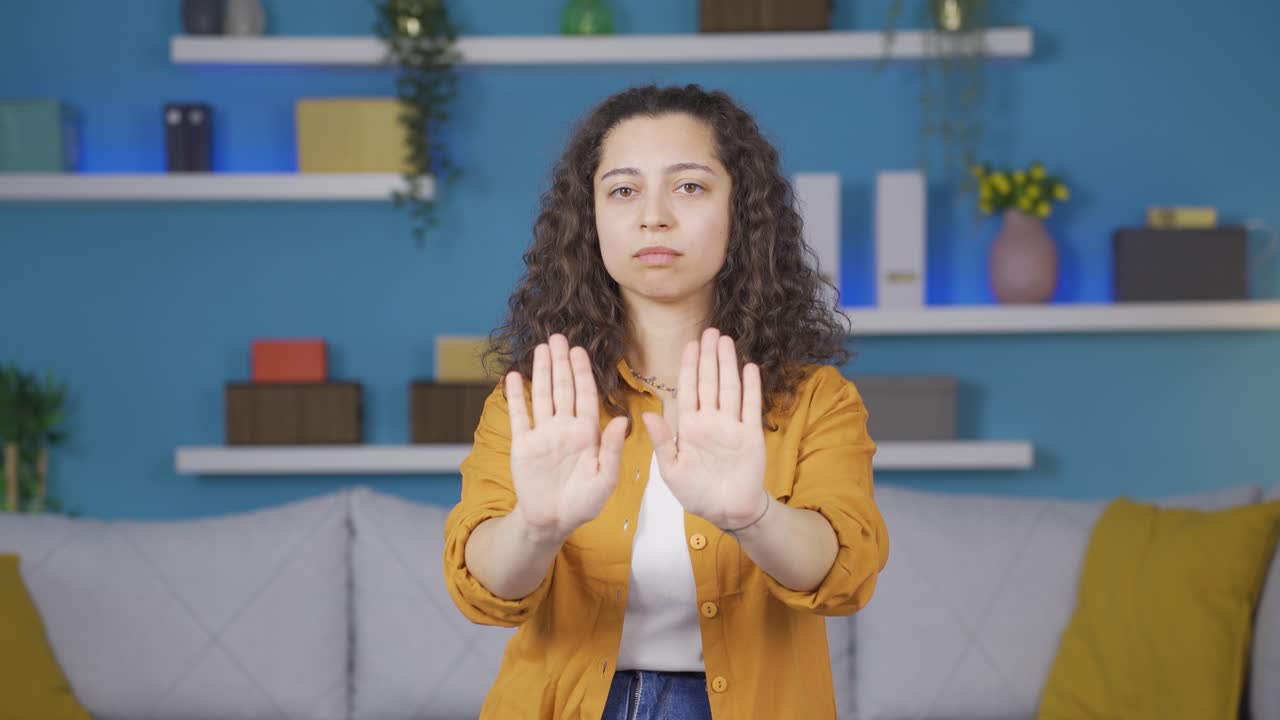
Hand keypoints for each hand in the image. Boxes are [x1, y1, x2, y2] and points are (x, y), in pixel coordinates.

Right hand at [506, 334, 628, 542]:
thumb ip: (612, 450)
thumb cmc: (584, 503)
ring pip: (542, 396)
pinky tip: (513, 377)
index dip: (582, 373)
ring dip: (541, 372)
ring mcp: (543, 434)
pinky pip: (519, 415)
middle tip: (558, 337)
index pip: (585, 396)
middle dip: (561, 363)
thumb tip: (623, 420)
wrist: (553, 521)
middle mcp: (565, 428)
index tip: (579, 351)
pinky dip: (515, 397)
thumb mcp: (605, 480)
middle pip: (563, 389)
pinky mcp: (523, 444)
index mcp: (587, 433)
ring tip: (540, 349)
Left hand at [641, 328, 768, 529]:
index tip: (690, 344)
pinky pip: (751, 406)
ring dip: (728, 365)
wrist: (726, 511)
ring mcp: (731, 426)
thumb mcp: (671, 469)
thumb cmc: (695, 493)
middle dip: (709, 357)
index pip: (688, 389)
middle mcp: (711, 421)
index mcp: (689, 427)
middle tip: (710, 331)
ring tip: (726, 341)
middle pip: (709, 382)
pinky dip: (751, 387)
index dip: (689, 366)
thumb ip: (661, 441)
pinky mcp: (751, 435)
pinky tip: (749, 367)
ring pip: (729, 388)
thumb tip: (646, 415)